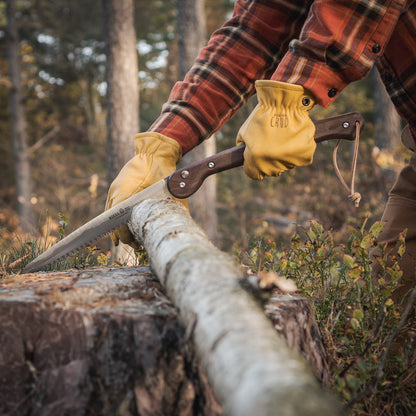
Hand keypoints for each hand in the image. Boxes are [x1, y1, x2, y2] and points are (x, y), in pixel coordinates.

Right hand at [105, 132, 182, 248]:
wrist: (156, 152)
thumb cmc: (163, 173)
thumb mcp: (170, 194)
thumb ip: (171, 210)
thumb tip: (178, 227)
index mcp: (125, 196)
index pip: (119, 225)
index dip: (125, 237)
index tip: (134, 245)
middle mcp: (116, 194)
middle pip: (114, 223)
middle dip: (124, 235)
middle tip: (136, 245)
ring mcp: (114, 190)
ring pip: (112, 215)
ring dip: (120, 227)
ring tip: (130, 239)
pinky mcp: (117, 187)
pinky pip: (113, 207)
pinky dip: (118, 217)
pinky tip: (125, 226)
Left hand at [236, 80, 315, 179]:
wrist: (285, 100)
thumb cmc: (263, 114)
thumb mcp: (245, 132)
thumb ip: (244, 148)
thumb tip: (246, 157)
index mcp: (255, 158)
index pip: (254, 174)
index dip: (254, 166)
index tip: (257, 158)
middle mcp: (272, 163)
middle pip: (271, 171)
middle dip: (269, 160)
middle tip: (272, 143)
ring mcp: (290, 160)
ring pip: (286, 165)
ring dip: (284, 155)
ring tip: (283, 137)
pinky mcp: (305, 154)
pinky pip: (301, 159)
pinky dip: (299, 151)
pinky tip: (294, 138)